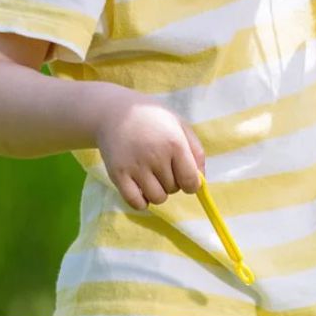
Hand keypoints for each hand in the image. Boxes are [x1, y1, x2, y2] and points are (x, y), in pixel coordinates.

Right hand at [95, 85, 204, 209]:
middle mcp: (156, 156)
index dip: (192, 184)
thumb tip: (201, 180)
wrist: (115, 112)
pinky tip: (140, 186)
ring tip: (151, 174)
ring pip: (157, 198)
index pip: (190, 181)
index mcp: (174, 142)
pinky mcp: (118, 175)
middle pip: (174, 189)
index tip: (186, 178)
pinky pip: (136, 203)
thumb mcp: (179, 124)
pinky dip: (141, 201)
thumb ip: (195, 151)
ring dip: (157, 191)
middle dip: (172, 181)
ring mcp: (135, 167)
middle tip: (161, 164)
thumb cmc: (152, 118)